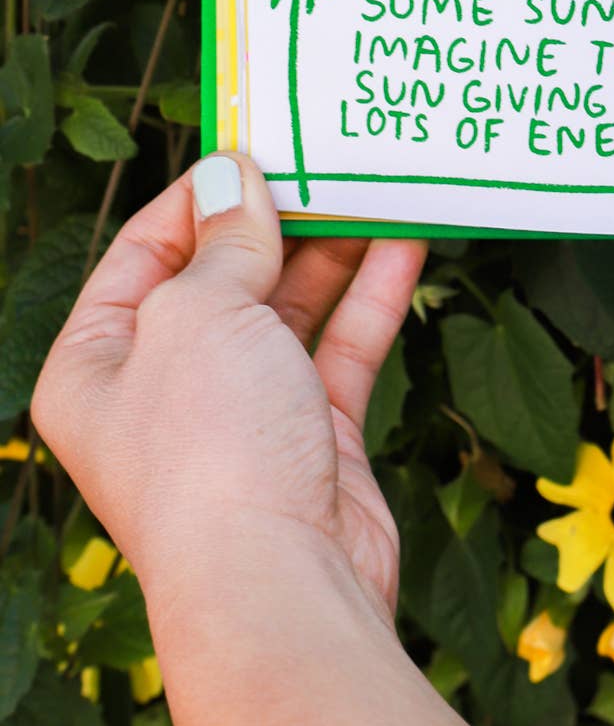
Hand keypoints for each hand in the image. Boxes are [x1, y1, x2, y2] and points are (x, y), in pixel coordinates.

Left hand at [31, 156, 507, 725]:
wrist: (280, 586)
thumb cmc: (210, 450)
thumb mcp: (200, 314)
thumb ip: (225, 239)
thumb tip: (233, 175)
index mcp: (97, 366)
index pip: (142, 253)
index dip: (197, 194)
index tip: (255, 140)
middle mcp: (164, 389)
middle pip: (222, 277)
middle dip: (275, 217)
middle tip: (325, 153)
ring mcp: (242, 414)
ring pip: (290, 308)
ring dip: (332, 247)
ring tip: (372, 181)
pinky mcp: (313, 435)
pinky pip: (342, 346)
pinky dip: (372, 291)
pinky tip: (405, 237)